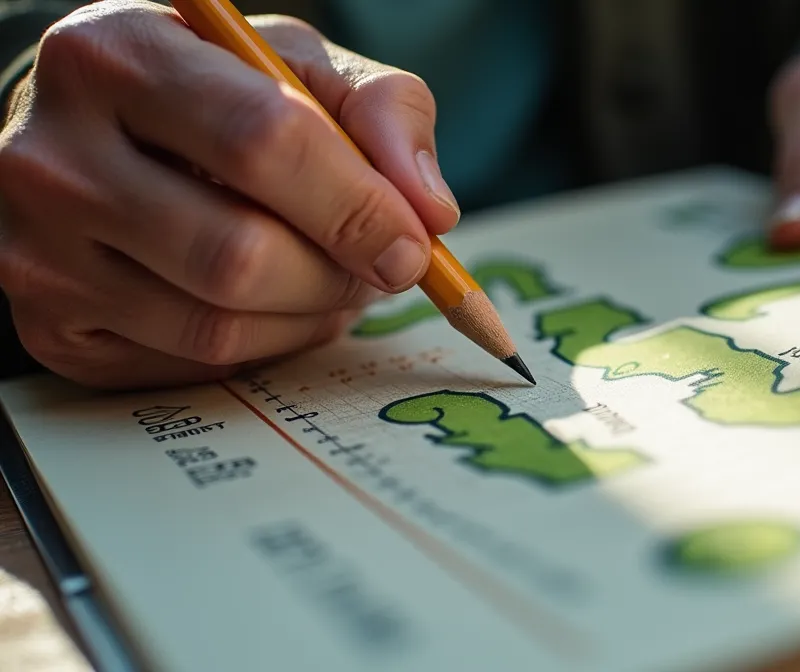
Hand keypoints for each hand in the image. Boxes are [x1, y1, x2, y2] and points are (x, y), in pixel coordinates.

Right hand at [0, 1, 459, 388]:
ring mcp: (38, 253)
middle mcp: (55, 155)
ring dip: (308, 318)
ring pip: (218, 325)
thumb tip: (430, 210)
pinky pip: (193, 365)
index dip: (358, 206)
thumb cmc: (212, 93)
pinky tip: (269, 304)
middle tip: (375, 268)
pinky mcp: (50, 331)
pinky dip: (263, 346)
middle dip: (337, 276)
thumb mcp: (298, 65)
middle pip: (239, 255)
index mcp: (118, 54)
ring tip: (326, 281)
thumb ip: (381, 111)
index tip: (412, 243)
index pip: (263, 142)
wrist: (92, 135)